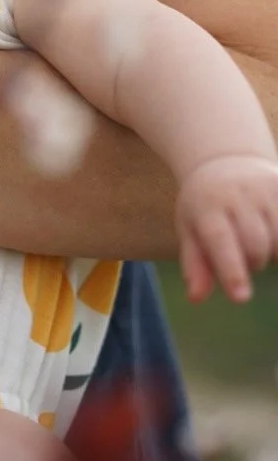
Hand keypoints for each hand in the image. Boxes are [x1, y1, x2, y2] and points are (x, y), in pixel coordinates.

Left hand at [176, 154, 277, 302]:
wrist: (226, 162)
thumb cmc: (205, 207)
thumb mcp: (191, 230)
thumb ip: (196, 264)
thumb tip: (196, 298)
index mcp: (207, 205)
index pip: (220, 240)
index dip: (231, 270)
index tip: (241, 298)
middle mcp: (237, 192)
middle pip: (256, 245)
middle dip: (253, 262)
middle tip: (243, 252)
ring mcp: (265, 187)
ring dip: (273, 252)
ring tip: (259, 239)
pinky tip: (272, 235)